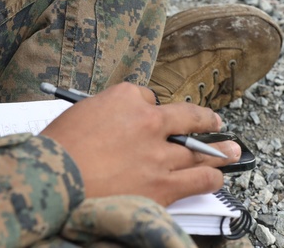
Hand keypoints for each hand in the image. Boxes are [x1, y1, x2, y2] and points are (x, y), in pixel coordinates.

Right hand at [40, 83, 239, 205]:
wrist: (52, 182)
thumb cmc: (57, 149)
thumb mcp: (78, 115)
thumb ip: (104, 115)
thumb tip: (116, 126)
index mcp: (124, 98)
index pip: (147, 98)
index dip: (148, 110)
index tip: (149, 117)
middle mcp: (148, 121)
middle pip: (186, 117)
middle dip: (203, 120)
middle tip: (214, 122)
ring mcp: (159, 154)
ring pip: (198, 151)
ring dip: (218, 151)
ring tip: (231, 150)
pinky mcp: (163, 185)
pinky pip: (198, 179)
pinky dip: (211, 178)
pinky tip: (218, 177)